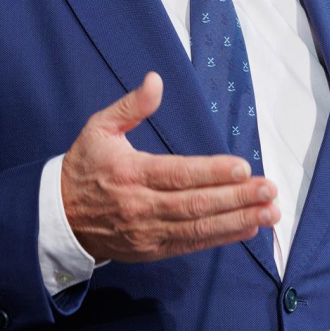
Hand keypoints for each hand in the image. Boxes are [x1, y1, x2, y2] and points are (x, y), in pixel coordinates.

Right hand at [61, 72, 279, 262]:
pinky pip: (191, 244)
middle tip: (269, 190)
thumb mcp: (99, 128)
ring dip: (238, 220)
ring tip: (270, 212)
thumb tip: (155, 80)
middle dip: (236, 198)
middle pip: (195, 204)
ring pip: (198, 228)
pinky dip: (221, 237)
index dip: (212, 172)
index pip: (178, 174)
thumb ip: (130, 106)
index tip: (243, 167)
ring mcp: (147, 232)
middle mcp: (141, 206)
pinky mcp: (152, 250)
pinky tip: (248, 227)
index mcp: (130, 172)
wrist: (59, 218)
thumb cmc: (84, 167)